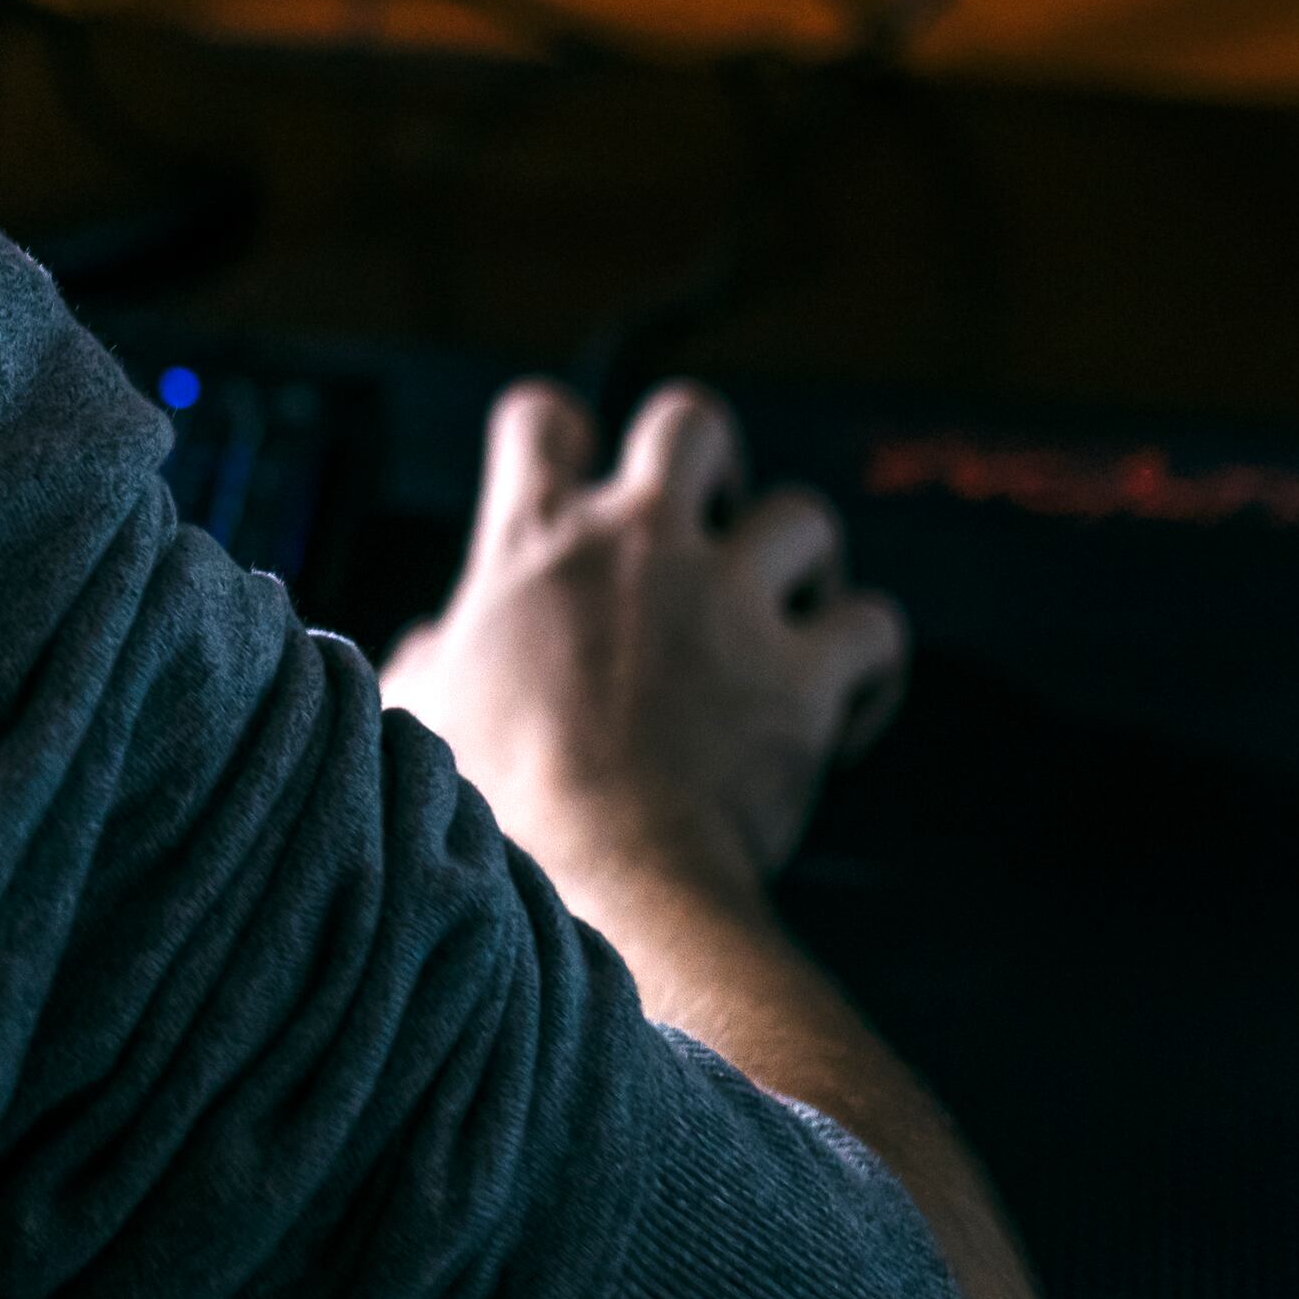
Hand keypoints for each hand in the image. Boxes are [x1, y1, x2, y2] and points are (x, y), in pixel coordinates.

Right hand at [378, 381, 906, 906]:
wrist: (601, 879)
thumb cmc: (497, 802)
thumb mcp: (425, 714)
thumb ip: (428, 660)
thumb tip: (425, 647)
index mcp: (533, 541)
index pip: (540, 419)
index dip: (560, 442)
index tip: (574, 491)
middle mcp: (638, 542)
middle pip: (691, 422)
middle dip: (711, 467)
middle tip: (710, 532)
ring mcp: (729, 599)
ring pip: (805, 518)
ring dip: (803, 569)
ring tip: (785, 626)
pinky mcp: (805, 671)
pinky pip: (874, 627)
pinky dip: (868, 664)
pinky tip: (845, 707)